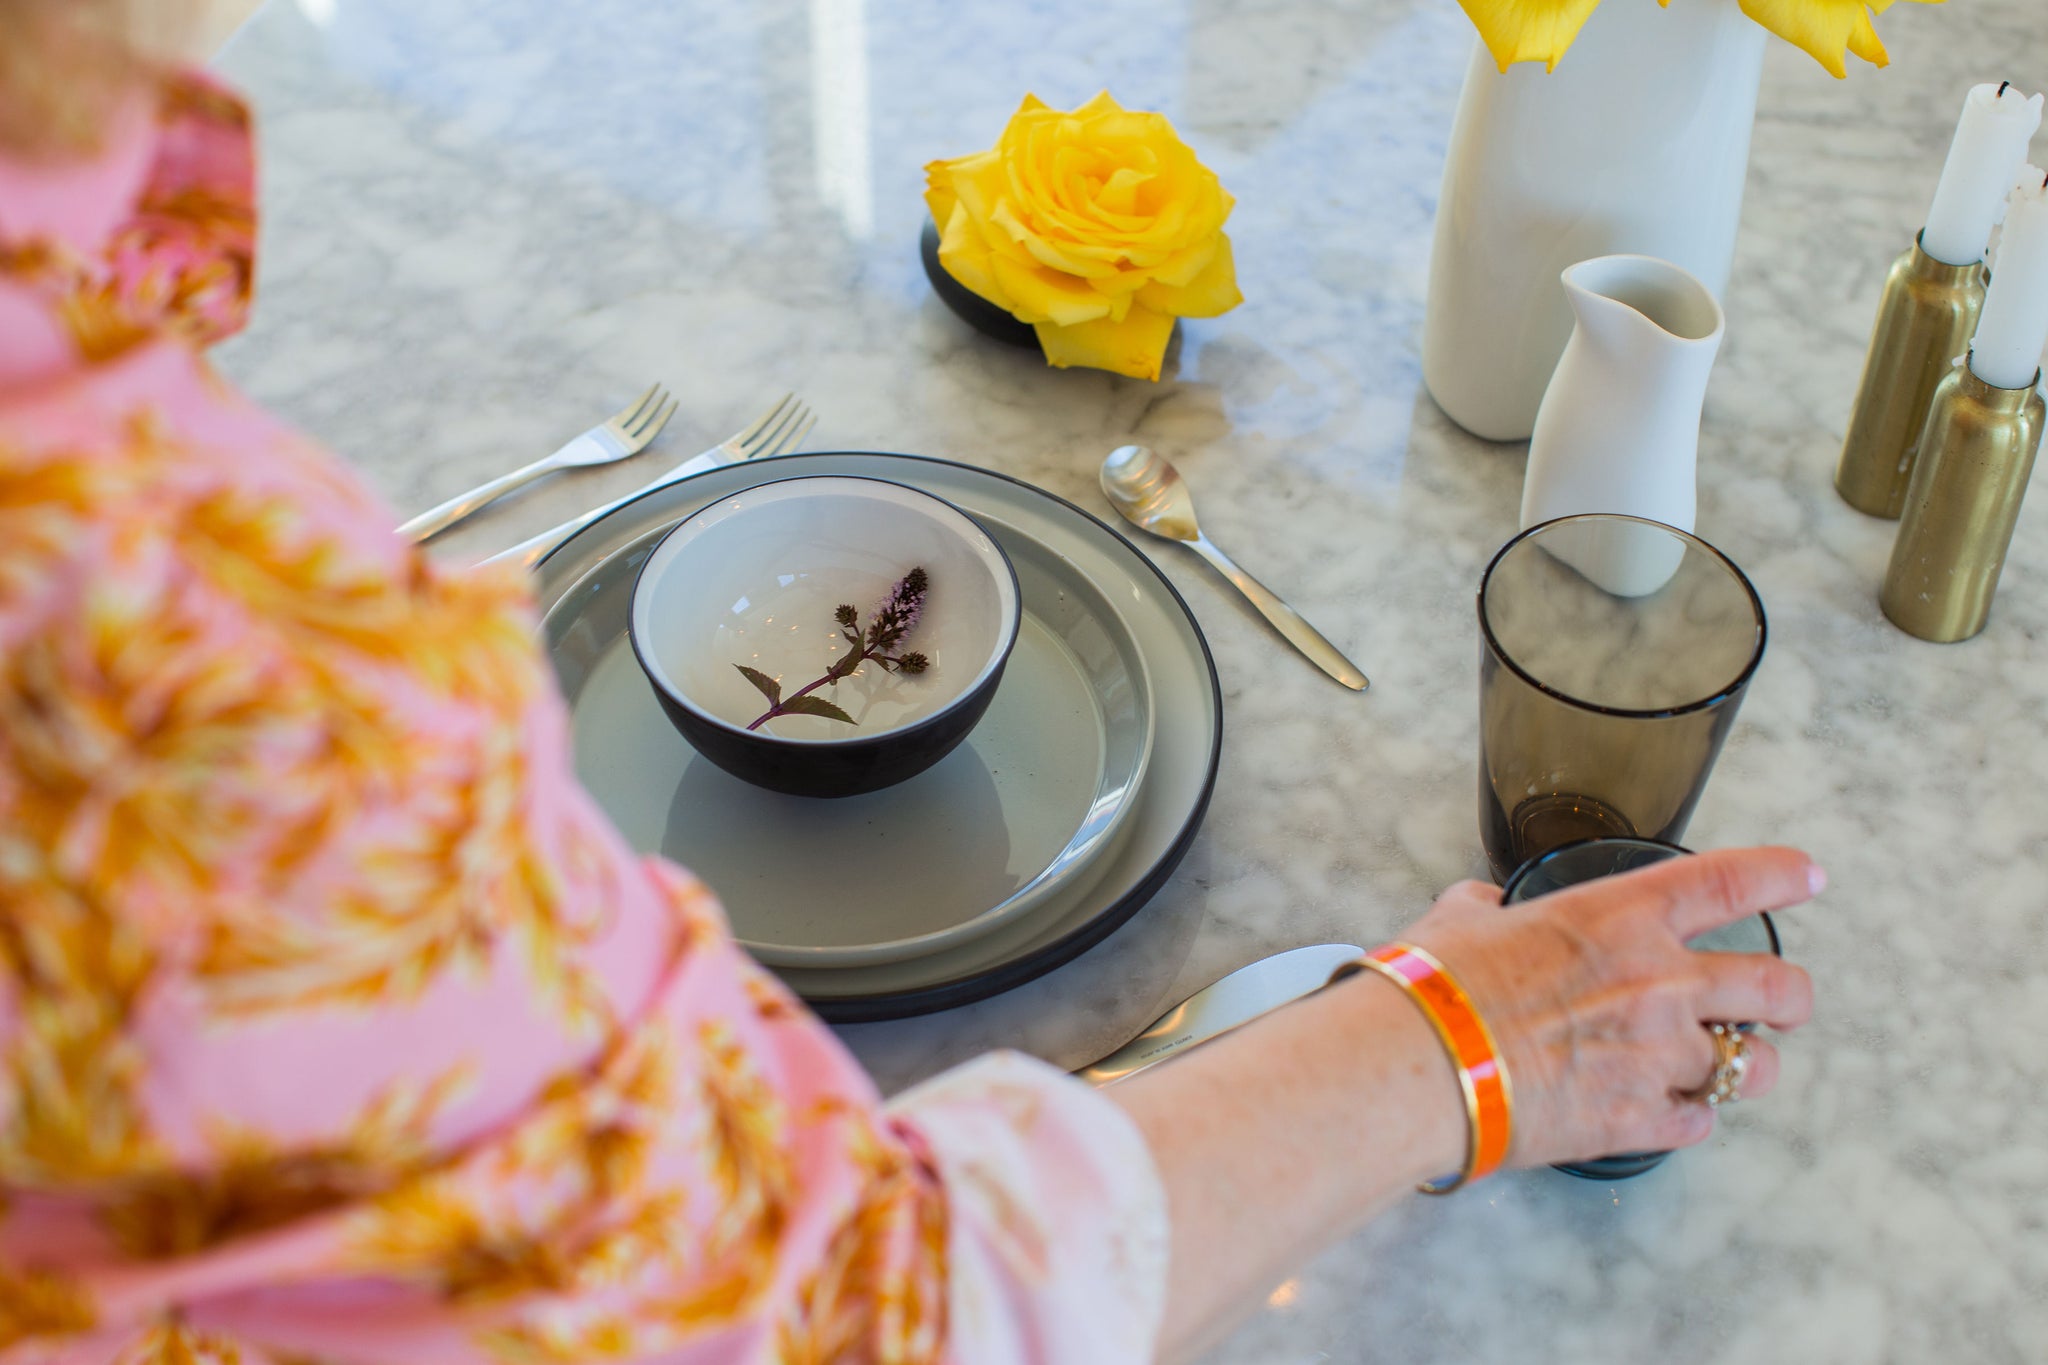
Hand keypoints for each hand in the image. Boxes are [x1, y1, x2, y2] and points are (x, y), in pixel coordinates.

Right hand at [1400, 846, 1818, 1168]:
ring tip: (1726, 1068)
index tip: (1805, 875)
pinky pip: (1700, 1122)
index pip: (1728, 881)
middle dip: (1790, 997)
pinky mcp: (1641, 1121)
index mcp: (1619, 917)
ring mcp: (1658, 1056)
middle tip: (1782, 1003)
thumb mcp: (1458, 923)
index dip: (1779, 873)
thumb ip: (1483, 909)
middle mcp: (1659, 982)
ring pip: (1754, 1066)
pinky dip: (1689, 1116)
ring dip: (1745, 1065)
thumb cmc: (1434, 988)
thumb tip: (1479, 907)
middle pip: (1777, 986)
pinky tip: (1667, 1111)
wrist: (1420, 1066)